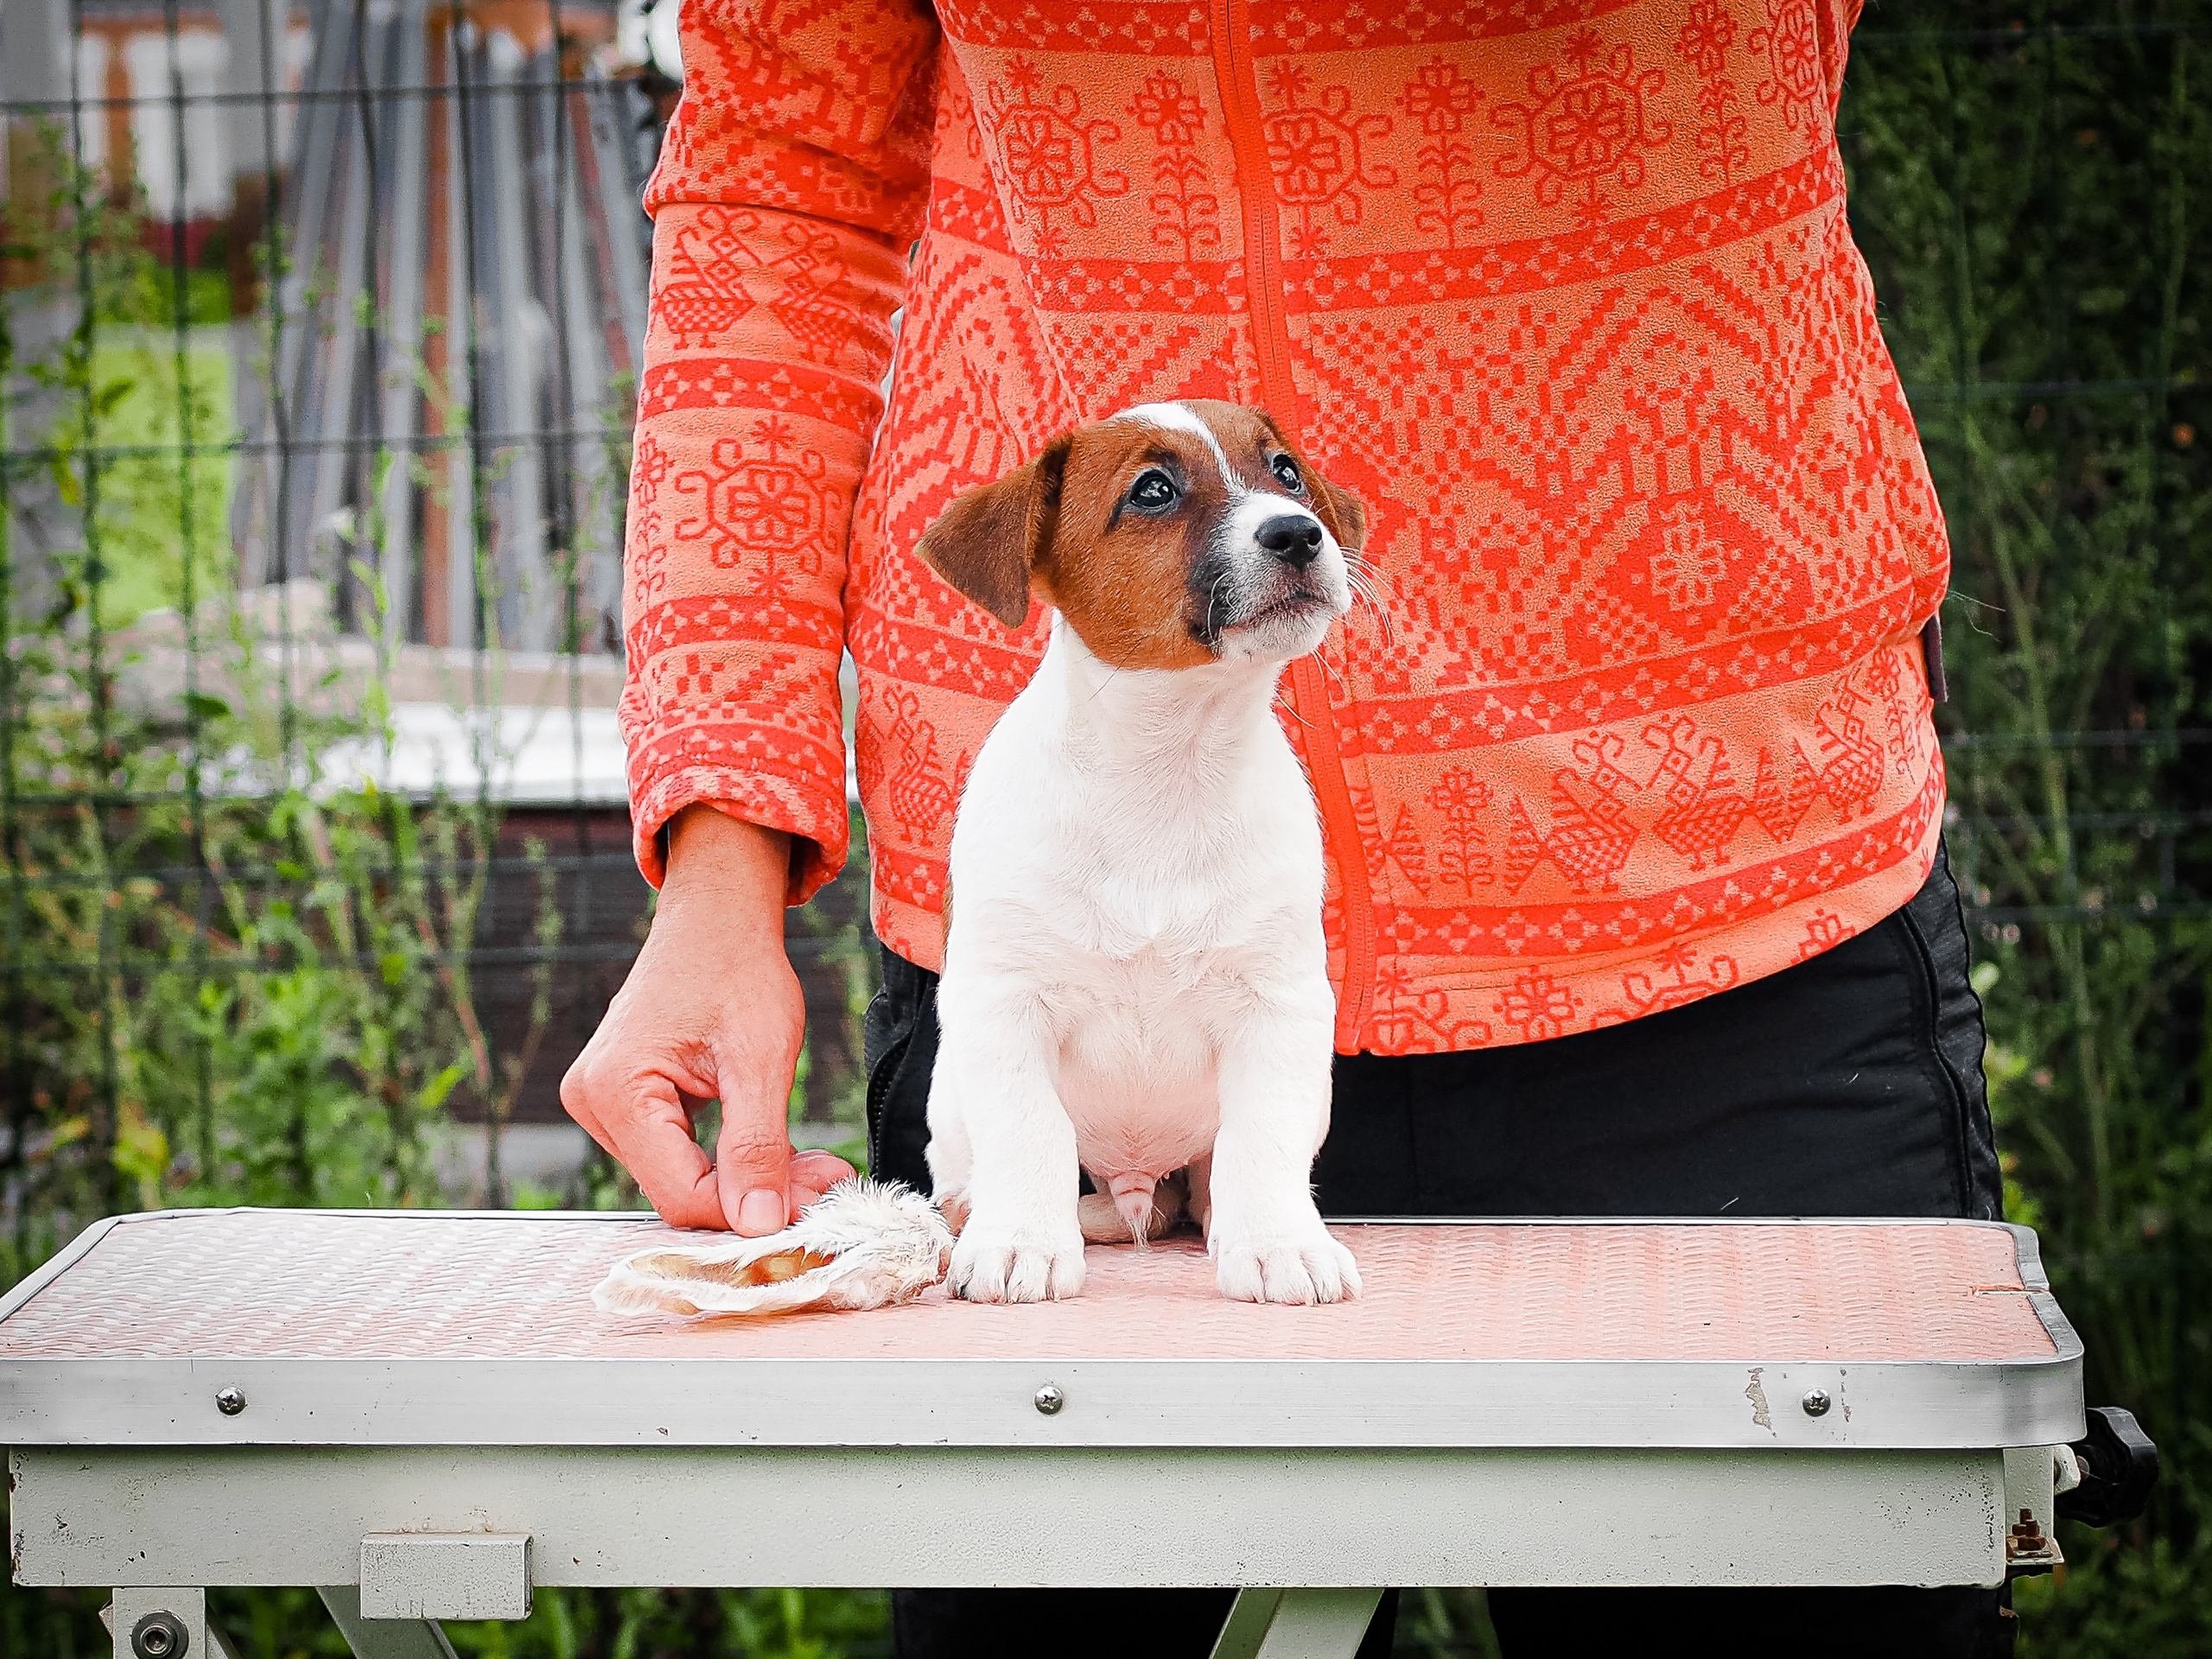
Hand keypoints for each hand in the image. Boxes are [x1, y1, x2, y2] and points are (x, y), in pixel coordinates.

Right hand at [561, 807, 855, 1232]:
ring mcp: (600, 1104)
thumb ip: (758, 1145)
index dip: (752, 1209)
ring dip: (749, 1179)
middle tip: (829, 1176)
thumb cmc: (739, 969)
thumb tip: (760, 1225)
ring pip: (682, 1179)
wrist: (716, 919)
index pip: (682, 1194)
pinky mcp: (623, 1104)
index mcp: (615, 1091)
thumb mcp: (761, 1058)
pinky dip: (730, 1159)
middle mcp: (592, 1102)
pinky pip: (678, 1156)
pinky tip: (777, 1148)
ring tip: (811, 1161)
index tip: (821, 1194)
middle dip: (758, 1193)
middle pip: (681, 1191)